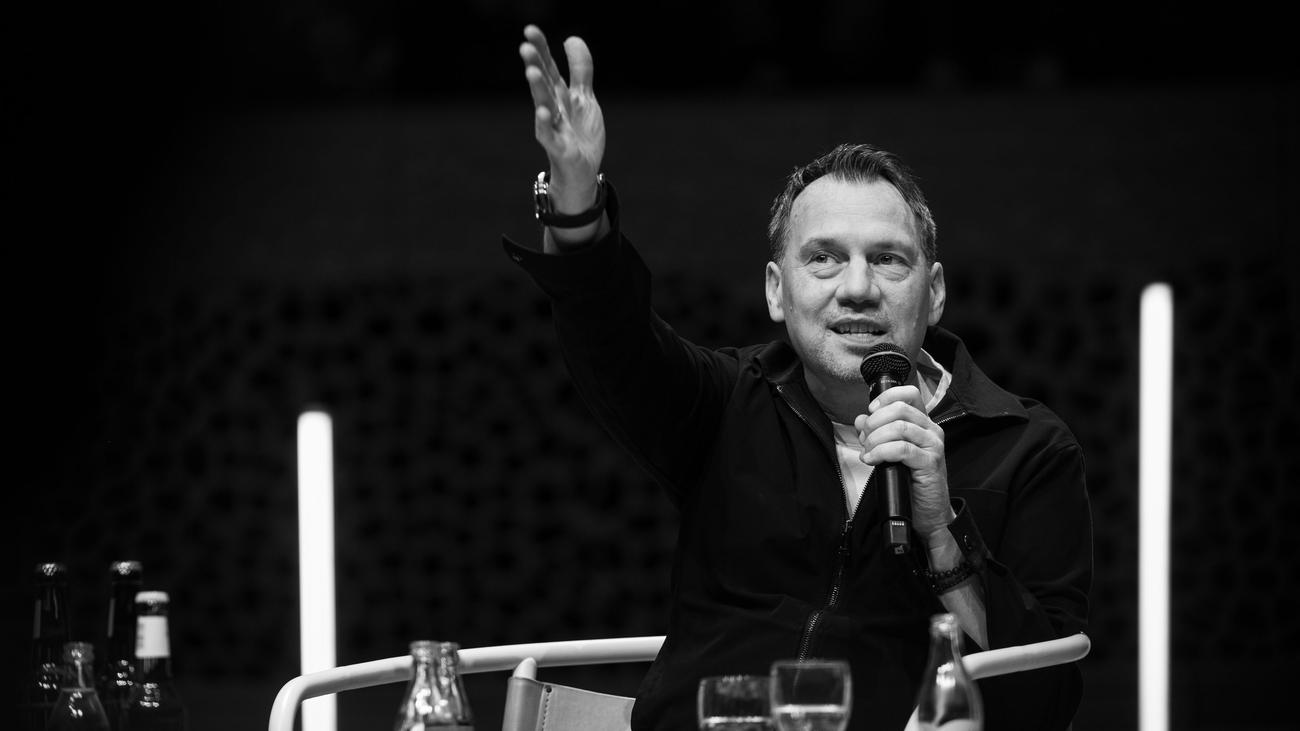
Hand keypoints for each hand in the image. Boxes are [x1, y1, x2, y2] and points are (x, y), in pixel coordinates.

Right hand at [518, 25, 604, 211]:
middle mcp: (553, 108)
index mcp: (559, 94)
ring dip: (537, 89)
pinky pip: (549, 135)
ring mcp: (554, 128)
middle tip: (525, 46)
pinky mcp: (558, 148)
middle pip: (543, 83)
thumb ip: (580, 69)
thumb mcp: (584, 97)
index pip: (548, 67)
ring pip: (543, 105)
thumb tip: (570, 38)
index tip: (530, 30)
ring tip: (532, 71)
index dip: (541, 49)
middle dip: (535, 65)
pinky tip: (544, 112)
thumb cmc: (580, 133)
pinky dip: (546, 124)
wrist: (583, 171)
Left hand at [854, 385, 956, 542]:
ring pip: (900, 427)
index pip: (909, 394)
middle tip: (865, 438)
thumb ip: (876, 433)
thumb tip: (860, 419)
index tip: (871, 411)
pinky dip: (881, 452)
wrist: (927, 511)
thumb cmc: (909, 481)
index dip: (886, 398)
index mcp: (923, 423)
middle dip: (875, 421)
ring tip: (868, 452)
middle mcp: (931, 430)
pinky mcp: (930, 463)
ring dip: (875, 438)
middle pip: (900, 408)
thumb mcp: (889, 452)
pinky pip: (902, 449)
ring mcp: (933, 445)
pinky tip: (872, 460)